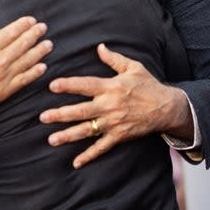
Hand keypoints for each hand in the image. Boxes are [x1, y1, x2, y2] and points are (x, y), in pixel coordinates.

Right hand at [0, 11, 52, 128]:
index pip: (10, 33)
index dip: (23, 25)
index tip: (32, 20)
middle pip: (22, 45)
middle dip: (34, 35)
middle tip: (44, 28)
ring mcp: (2, 77)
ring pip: (26, 62)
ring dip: (39, 52)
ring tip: (49, 44)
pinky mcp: (3, 91)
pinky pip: (23, 81)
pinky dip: (34, 73)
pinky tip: (43, 67)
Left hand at [41, 44, 192, 167]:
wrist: (166, 107)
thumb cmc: (148, 85)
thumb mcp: (133, 67)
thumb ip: (114, 58)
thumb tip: (99, 47)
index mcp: (111, 87)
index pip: (86, 85)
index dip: (69, 85)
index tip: (52, 85)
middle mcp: (110, 106)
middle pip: (81, 111)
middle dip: (60, 114)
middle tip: (43, 117)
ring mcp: (114, 123)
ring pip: (87, 130)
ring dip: (68, 135)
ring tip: (51, 140)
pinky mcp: (119, 136)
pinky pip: (102, 147)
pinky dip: (89, 155)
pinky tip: (76, 162)